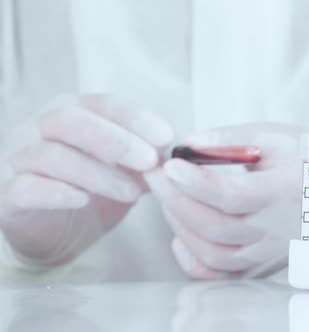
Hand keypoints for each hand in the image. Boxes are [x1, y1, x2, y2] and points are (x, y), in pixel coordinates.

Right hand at [0, 94, 172, 267]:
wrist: (56, 234)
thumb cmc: (94, 192)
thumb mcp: (126, 172)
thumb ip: (146, 159)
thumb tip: (176, 153)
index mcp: (72, 113)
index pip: (102, 104)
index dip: (135, 118)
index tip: (166, 136)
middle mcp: (39, 128)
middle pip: (72, 120)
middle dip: (117, 140)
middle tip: (150, 161)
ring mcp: (18, 159)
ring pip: (52, 155)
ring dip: (99, 173)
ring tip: (134, 193)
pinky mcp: (6, 194)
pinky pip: (26, 187)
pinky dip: (57, 192)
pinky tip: (83, 200)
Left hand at [145, 122, 304, 278]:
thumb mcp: (276, 137)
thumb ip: (231, 138)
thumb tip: (188, 144)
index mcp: (281, 193)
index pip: (232, 195)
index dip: (196, 182)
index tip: (170, 164)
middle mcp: (274, 230)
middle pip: (214, 226)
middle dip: (174, 199)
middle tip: (155, 175)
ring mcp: (267, 251)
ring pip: (213, 253)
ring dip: (180, 226)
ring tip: (168, 198)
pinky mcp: (262, 262)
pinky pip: (221, 274)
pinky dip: (194, 261)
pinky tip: (180, 238)